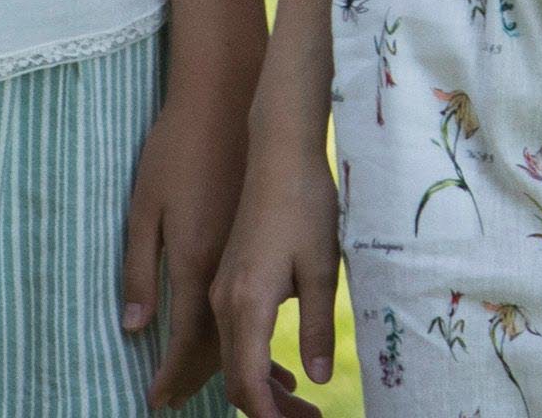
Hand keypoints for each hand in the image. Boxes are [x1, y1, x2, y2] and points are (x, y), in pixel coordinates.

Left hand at [123, 85, 243, 407]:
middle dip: (204, 381)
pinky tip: (253, 342)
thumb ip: (139, 270)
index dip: (174, 377)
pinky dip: (252, 333)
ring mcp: (249, 255)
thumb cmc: (176, 147)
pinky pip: (259, 305)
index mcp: (194, 263)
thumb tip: (135, 326)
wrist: (226, 99)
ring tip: (224, 387)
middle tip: (180, 400)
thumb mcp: (144, 207)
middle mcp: (228, 270)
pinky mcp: (261, 241)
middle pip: (219, 347)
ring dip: (236, 364)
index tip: (160, 401)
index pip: (185, 343)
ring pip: (242, 329)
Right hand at [208, 114, 338, 416]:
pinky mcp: (227, 277)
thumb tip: (316, 378)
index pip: (247, 382)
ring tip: (303, 408)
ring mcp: (220, 287)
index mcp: (245, 301)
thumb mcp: (320, 269)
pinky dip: (255, 363)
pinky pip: (233, 336)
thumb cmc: (305, 204)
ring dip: (263, 389)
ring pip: (232, 358)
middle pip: (235, 377)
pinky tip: (287, 374)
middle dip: (269, 411)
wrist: (278, 150)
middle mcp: (223, 300)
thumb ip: (316, 328)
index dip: (270, 417)